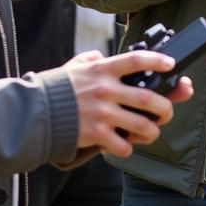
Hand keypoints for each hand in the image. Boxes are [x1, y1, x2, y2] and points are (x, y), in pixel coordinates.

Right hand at [57, 48, 193, 158]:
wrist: (34, 112)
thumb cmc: (56, 88)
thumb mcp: (74, 66)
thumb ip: (91, 59)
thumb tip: (102, 56)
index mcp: (103, 70)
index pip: (136, 60)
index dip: (157, 61)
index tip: (171, 65)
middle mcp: (106, 90)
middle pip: (149, 98)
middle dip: (166, 108)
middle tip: (167, 112)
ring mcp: (103, 113)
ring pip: (143, 125)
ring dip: (152, 132)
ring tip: (151, 132)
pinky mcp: (96, 134)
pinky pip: (123, 145)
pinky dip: (128, 148)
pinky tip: (124, 145)